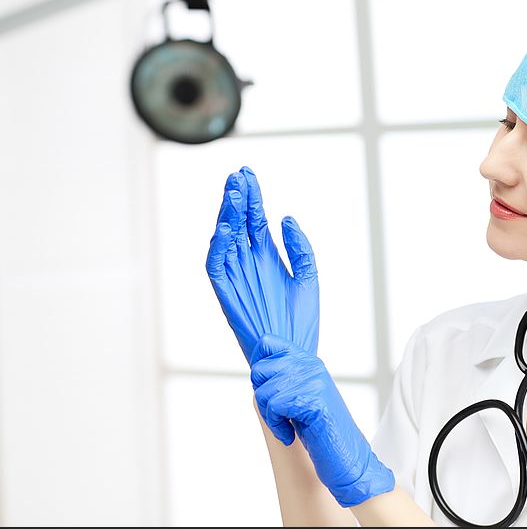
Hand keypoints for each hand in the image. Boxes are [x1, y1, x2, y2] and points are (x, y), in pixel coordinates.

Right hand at [205, 166, 319, 364]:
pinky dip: (218, 247)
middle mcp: (248, 263)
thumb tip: (285, 218)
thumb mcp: (308, 278)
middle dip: (237, 199)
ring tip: (234, 194)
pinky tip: (227, 228)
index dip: (252, 197)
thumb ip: (299, 248)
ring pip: (225, 239)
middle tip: (238, 176)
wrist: (293, 355)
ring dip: (227, 216)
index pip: (255, 219)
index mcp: (267, 257)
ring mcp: (235, 276)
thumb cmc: (301, 321)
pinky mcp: (225, 293)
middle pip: (238, 223)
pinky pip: (216, 266)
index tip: (249, 173)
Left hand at [250, 333, 395, 507]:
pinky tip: (290, 435)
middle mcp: (310, 365)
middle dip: (262, 398)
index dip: (259, 366)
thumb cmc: (320, 430)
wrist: (346, 457)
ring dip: (270, 417)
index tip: (267, 389)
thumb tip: (255, 369)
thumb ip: (282, 379)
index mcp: (308, 361)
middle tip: (279, 415)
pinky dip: (277, 427)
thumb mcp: (299, 397)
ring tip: (287, 427)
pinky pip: (275, 406)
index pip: (268, 343)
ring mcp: (313, 380)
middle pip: (260, 370)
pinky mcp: (312, 398)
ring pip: (264, 391)